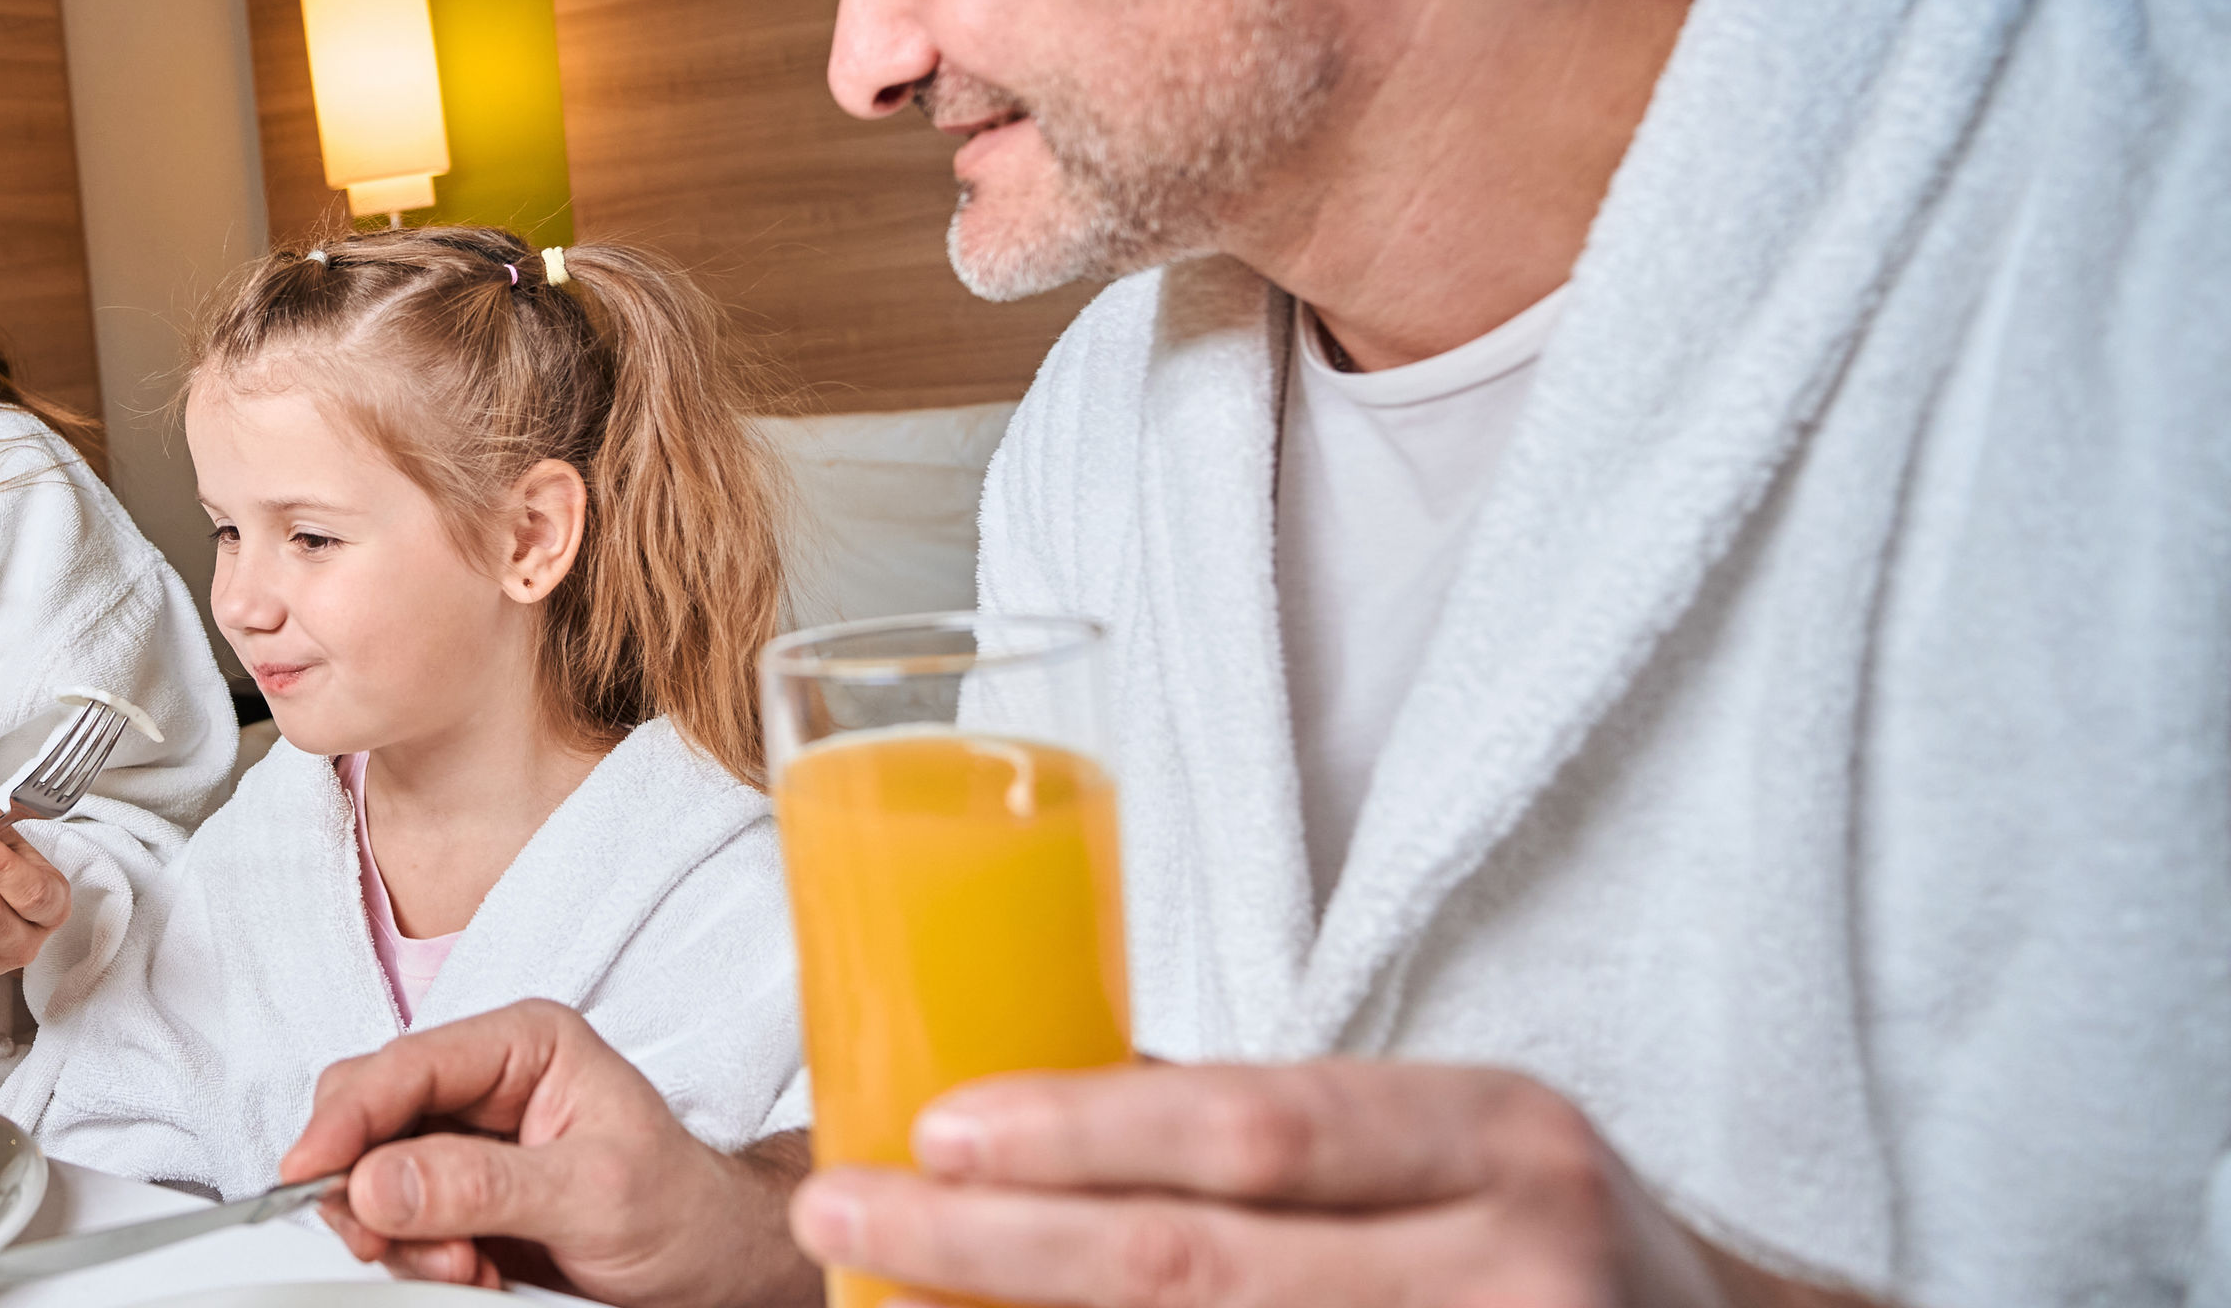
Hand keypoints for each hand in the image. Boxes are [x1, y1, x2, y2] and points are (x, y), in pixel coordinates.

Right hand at [279, 999, 817, 1307]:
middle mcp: (485, 1084)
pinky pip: (398, 1222)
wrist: (716, 1271)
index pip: (407, 1065)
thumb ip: (480, 1186)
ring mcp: (468, 1143)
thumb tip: (377, 1180)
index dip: (348, 1116)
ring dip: (399, 1233)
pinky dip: (417, 1257)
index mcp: (524, 1045)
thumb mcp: (592, 1196)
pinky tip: (473, 1272)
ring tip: (469, 1267)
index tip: (309, 1169)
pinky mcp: (459, 1198)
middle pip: (371, 1113)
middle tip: (392, 1241)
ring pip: (372, 1173)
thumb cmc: (683, 1212)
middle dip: (369, 1183)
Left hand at [790, 1059, 1880, 1307]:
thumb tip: (1022, 1116)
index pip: (1258, 1127)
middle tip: (844, 1218)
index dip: (1083, 1132)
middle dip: (999, 1251)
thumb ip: (1273, 1140)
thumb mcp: (1450, 1152)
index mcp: (1501, 1137)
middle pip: (1205, 1269)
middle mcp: (1514, 1264)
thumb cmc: (1540, 1241)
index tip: (931, 1131)